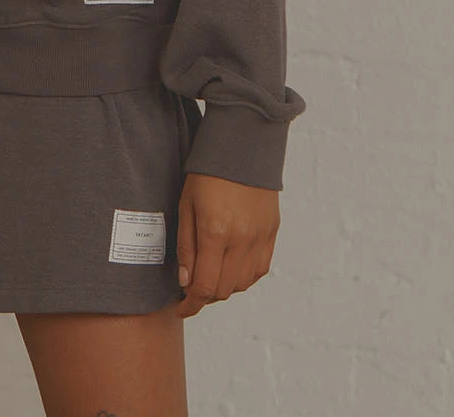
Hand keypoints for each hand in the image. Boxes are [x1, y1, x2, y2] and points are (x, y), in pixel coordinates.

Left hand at [173, 172, 279, 318]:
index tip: (181, 308)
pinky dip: (245, 276)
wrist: (242, 145)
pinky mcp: (272, 232)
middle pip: (224, 290)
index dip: (191, 304)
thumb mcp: (186, 205)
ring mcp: (260, 238)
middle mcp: (241, 240)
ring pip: (243, 284)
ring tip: (211, 274)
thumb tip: (185, 282)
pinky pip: (260, 270)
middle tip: (192, 287)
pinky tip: (232, 267)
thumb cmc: (207, 172)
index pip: (204, 286)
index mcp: (215, 232)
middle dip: (205, 295)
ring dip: (225, 287)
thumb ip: (186, 246)